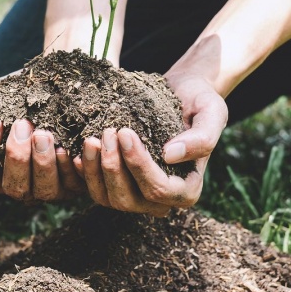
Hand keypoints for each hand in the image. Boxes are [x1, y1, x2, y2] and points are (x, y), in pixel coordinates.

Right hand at [0, 79, 84, 201]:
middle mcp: (20, 186)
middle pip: (13, 186)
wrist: (56, 85)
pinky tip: (67, 147)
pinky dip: (69, 167)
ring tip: (43, 133)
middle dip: (17, 156)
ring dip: (42, 162)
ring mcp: (48, 189)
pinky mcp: (74, 185)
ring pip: (42, 190)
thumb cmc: (17, 95)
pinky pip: (72, 184)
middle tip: (22, 124)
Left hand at [74, 71, 227, 215]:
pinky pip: (96, 189)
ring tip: (91, 138)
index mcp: (187, 190)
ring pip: (108, 199)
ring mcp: (137, 194)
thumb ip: (201, 137)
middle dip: (113, 168)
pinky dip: (84, 173)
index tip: (125, 132)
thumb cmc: (200, 100)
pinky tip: (78, 151)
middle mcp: (162, 199)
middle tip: (105, 133)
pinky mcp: (119, 182)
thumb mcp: (212, 112)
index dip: (139, 165)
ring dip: (95, 171)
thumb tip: (170, 156)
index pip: (159, 190)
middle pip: (129, 200)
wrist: (182, 91)